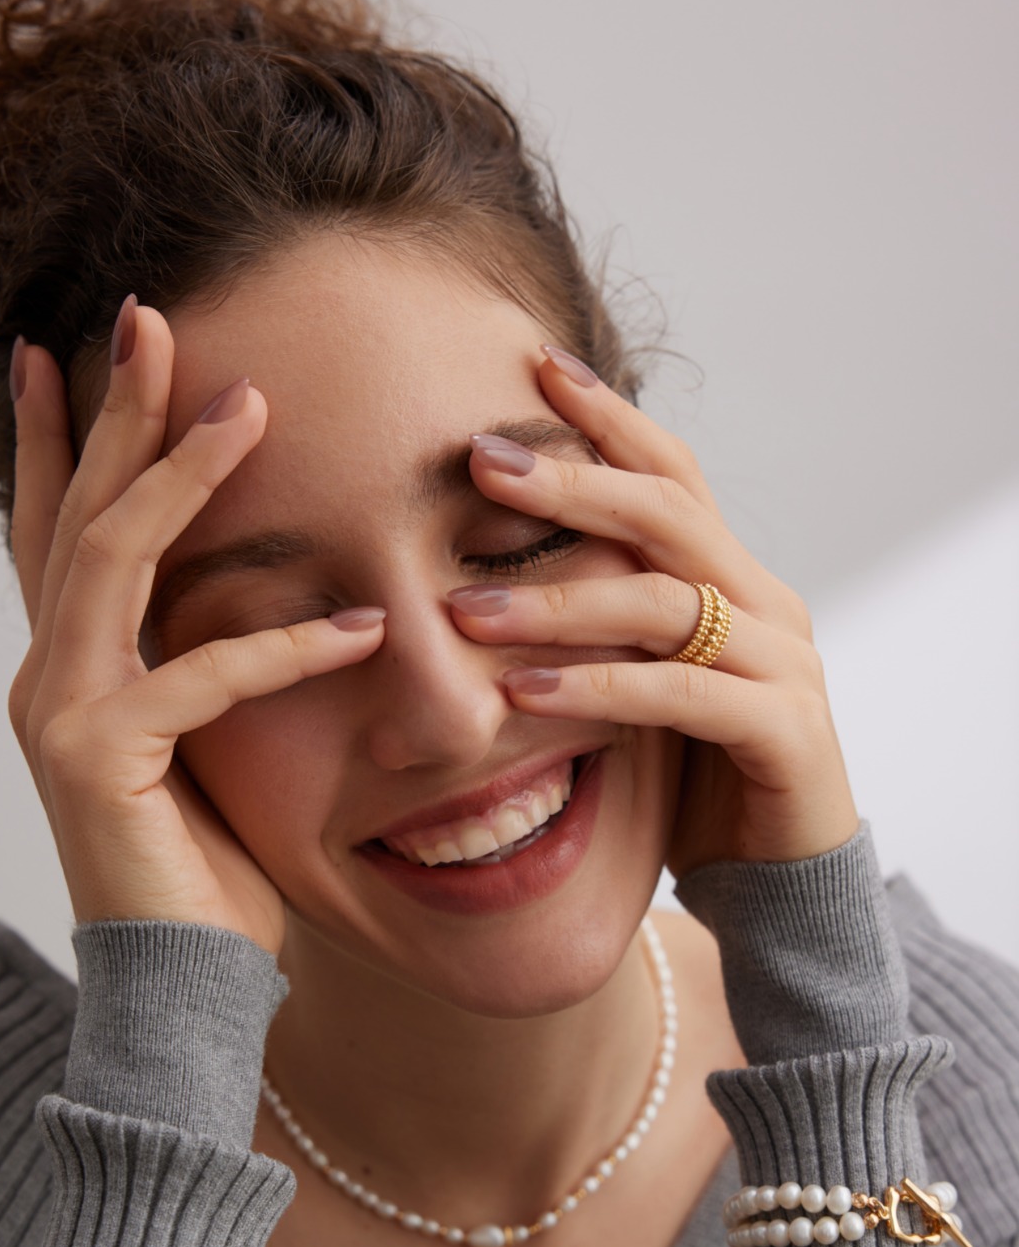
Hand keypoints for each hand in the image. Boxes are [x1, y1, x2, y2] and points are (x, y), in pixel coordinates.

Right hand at [6, 299, 384, 951]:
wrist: (179, 986)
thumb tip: (252, 601)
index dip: (60, 439)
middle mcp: (48, 677)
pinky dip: (282, 647)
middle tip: (149, 319)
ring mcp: (59, 714)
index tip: (73, 352)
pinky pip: (195, 677)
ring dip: (178, 476)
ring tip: (248, 406)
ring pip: (111, 562)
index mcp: (71, 669)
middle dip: (113, 413)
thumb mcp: (204, 748)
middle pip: (77, 515)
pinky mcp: (99, 761)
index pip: (58, 529)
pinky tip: (363, 625)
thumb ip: (200, 670)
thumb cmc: (204, 870)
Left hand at [453, 347, 858, 878]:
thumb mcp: (643, 684)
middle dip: (571, 480)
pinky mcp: (784, 731)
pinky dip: (597, 687)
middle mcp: (766, 603)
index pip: (671, 475)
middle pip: (667, 513)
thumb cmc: (697, 776)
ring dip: (557, 599)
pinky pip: (680, 693)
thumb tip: (487, 575)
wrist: (780, 880)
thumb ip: (604, 628)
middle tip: (480, 460)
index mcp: (733, 580)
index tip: (534, 367)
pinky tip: (523, 693)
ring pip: (663, 601)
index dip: (608, 418)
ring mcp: (783, 664)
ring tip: (463, 609)